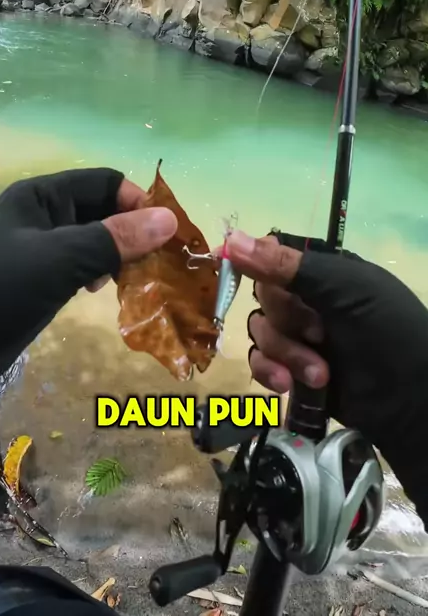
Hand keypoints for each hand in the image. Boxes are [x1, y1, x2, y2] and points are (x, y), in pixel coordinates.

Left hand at [0, 168, 176, 405]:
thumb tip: (170, 220)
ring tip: (134, 281)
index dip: (137, 203)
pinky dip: (101, 276)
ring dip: (119, 256)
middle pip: (103, 211)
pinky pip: (83, 267)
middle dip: (133, 232)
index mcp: (42, 195)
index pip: (105, 183)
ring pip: (96, 242)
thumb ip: (113, 239)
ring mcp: (42, 250)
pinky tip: (103, 293)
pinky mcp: (41, 280)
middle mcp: (45, 216)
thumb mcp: (58, 260)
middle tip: (159, 264)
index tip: (165, 236)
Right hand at [226, 229, 427, 527]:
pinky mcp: (293, 372)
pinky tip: (289, 386)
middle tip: (319, 334)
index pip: (273, 256)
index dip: (258, 267)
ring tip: (320, 374)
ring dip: (285, 354)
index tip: (250, 276)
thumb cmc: (385, 333)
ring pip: (260, 332)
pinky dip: (271, 373)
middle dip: (286, 321)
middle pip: (263, 298)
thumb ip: (285, 266)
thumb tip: (229, 239)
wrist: (412, 400)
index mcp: (324, 272)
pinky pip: (260, 363)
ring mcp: (301, 337)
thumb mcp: (341, 290)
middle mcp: (309, 300)